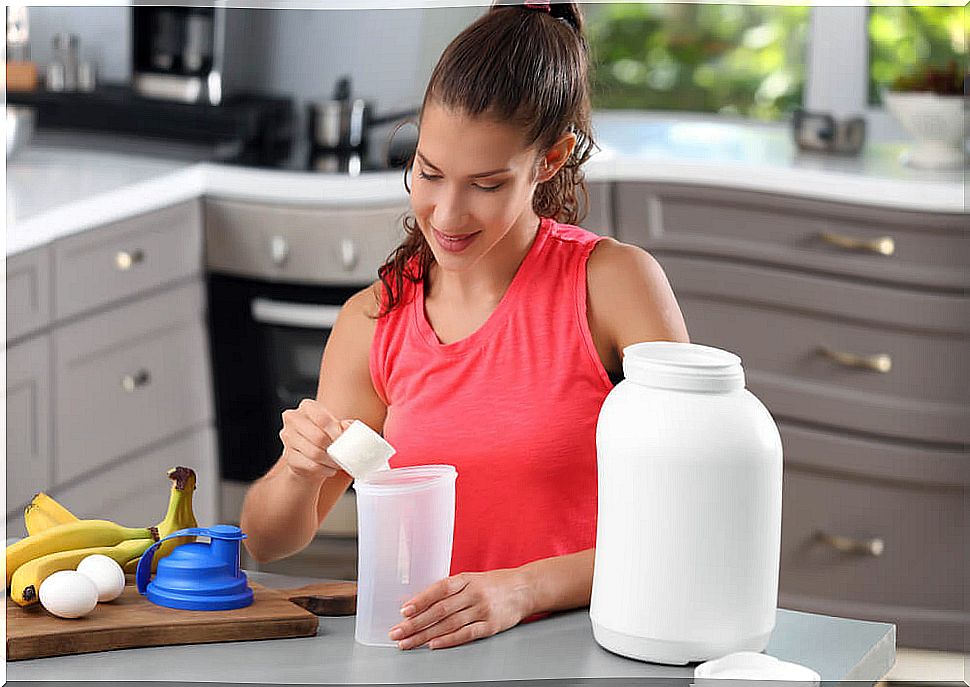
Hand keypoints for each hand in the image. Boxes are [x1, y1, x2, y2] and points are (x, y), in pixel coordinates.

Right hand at [279, 399, 351, 481]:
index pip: (322, 418)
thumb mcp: (338, 427)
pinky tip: (329, 468)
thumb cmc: (326, 436)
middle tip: (343, 454)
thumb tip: (347, 427)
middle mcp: (294, 419)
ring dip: (331, 461)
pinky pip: (311, 466)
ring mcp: (288, 438)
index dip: (336, 431)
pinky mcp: (289, 457)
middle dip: (334, 448)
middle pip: (318, 437)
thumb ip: (346, 425)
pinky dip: (324, 469)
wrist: (310, 454)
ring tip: (338, 462)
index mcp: (307, 407)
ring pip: (314, 453)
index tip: (343, 440)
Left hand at [388, 569, 533, 649]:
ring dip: (425, 635)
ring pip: (449, 624)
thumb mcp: (472, 579)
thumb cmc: (494, 584)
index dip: (420, 600)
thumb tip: (418, 601)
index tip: (403, 611)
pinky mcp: (491, 626)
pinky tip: (434, 645)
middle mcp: (473, 594)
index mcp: (466, 579)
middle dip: (415, 623)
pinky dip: (448, 640)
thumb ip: (449, 590)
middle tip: (397, 632)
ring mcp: (483, 610)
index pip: (439, 589)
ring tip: (408, 642)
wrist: (525, 589)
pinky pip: (466, 634)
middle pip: (440, 610)